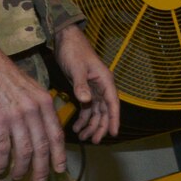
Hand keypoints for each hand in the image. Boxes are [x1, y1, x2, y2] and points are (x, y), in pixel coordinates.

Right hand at [0, 30, 65, 180]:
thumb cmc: (4, 76)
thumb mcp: (31, 88)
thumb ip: (39, 108)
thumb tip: (43, 129)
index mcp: (45, 103)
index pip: (57, 135)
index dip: (59, 155)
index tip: (59, 170)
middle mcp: (34, 111)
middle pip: (43, 147)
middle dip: (42, 168)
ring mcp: (16, 116)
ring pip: (25, 150)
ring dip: (22, 168)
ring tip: (18, 177)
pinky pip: (3, 147)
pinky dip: (2, 161)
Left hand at [53, 24, 120, 143]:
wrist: (65, 39)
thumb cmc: (74, 51)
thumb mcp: (76, 68)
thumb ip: (81, 85)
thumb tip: (86, 101)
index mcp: (105, 81)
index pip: (112, 104)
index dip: (114, 119)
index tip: (113, 133)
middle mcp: (102, 86)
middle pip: (105, 111)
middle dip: (100, 126)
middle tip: (93, 141)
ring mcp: (93, 88)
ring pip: (96, 111)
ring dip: (90, 124)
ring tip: (83, 137)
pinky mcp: (84, 89)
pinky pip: (87, 107)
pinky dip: (83, 117)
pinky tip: (76, 126)